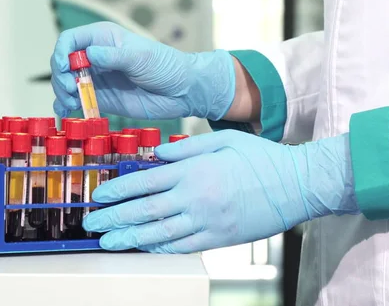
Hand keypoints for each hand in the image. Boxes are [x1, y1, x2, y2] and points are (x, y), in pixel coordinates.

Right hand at [51, 22, 234, 119]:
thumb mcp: (141, 58)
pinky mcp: (101, 98)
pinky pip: (77, 101)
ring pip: (66, 83)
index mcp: (103, 38)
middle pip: (63, 63)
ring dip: (62, 93)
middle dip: (61, 77)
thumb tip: (89, 55)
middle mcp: (95, 57)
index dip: (61, 53)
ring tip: (71, 104)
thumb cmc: (165, 66)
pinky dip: (67, 106)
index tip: (65, 68)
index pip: (70, 40)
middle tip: (71, 90)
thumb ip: (115, 57)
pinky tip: (67, 111)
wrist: (181, 92)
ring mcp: (97, 79)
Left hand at [83, 130, 357, 252]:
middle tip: (91, 224)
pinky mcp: (218, 238)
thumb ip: (186, 146)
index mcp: (194, 171)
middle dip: (113, 218)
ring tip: (107, 242)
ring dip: (129, 238)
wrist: (297, 186)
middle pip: (144, 210)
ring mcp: (206, 221)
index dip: (117, 191)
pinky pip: (182, 246)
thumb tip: (156, 153)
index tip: (98, 197)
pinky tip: (143, 248)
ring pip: (159, 233)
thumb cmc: (262, 159)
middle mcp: (195, 198)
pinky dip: (159, 248)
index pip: (144, 182)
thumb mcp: (223, 139)